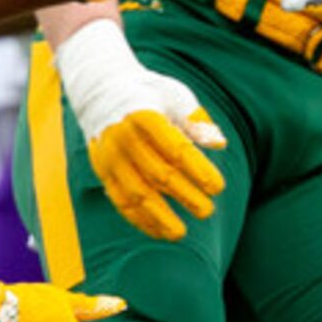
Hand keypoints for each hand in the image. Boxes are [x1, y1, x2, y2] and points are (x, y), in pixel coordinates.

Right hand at [53, 21, 225, 239]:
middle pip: (159, 174)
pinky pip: (119, 200)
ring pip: (136, 193)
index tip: (218, 187)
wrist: (101, 88)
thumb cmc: (150, 93)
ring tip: (180, 234)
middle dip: (185, 195)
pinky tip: (158, 232)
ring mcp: (110, 156)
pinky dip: (138, 219)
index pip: (177, 149)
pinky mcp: (102, 170)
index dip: (198, 170)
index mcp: (146, 117)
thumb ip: (196, 121)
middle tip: (207, 211)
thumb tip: (220, 143)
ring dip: (159, 216)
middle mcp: (124, 138)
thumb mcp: (175, 96)